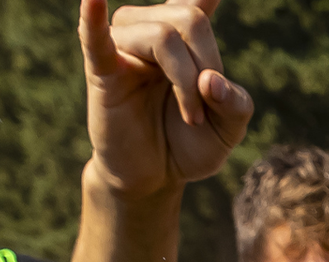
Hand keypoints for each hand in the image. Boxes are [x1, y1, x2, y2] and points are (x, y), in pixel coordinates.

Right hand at [78, 0, 252, 197]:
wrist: (155, 178)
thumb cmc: (190, 145)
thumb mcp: (229, 127)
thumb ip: (236, 104)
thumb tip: (211, 80)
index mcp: (187, 36)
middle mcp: (153, 31)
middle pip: (188, 19)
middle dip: (207, 64)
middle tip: (205, 107)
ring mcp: (125, 47)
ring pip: (161, 35)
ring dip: (184, 79)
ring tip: (190, 115)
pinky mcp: (103, 69)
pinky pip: (95, 36)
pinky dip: (92, 15)